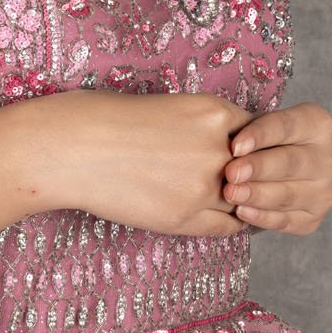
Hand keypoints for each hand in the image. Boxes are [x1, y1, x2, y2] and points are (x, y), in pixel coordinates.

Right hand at [35, 89, 256, 238]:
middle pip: (260, 170)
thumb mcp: (169, 106)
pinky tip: (224, 219)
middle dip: (257, 178)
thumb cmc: (108, 119)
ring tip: (243, 206)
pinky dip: (231, 224)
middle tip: (260, 187)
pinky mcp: (184, 218)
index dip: (256, 149)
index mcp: (215, 113)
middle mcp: (218, 149)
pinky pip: (228, 227)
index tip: (251, 158)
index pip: (260, 135)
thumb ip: (203, 125)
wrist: (71, 147)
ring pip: (248, 201)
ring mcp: (204, 187)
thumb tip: (223, 142)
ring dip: (246, 204)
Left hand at [220, 102, 331, 234]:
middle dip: (259, 168)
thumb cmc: (258, 142)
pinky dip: (262, 217)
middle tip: (231, 173)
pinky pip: (286, 220)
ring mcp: (325, 191)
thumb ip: (245, 131)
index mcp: (318, 124)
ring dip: (257, 195)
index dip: (260, 135)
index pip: (287, 126)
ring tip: (230, 194)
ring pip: (288, 194)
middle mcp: (329, 158)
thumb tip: (231, 148)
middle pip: (291, 163)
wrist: (268, 173)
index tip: (235, 146)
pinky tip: (242, 212)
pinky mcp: (313, 218)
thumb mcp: (254, 127)